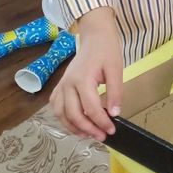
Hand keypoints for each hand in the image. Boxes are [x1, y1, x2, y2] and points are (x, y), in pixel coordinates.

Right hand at [49, 7, 122, 141]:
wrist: (95, 35)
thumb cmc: (106, 50)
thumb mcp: (116, 69)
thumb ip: (115, 91)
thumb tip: (114, 113)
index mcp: (82, 79)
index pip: (91, 108)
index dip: (102, 122)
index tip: (112, 130)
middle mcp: (67, 84)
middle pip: (73, 114)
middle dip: (88, 129)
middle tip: (102, 136)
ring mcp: (61, 84)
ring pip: (61, 113)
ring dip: (73, 127)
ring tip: (88, 134)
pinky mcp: (60, 85)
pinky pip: (56, 106)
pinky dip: (63, 118)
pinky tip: (75, 123)